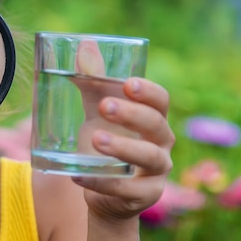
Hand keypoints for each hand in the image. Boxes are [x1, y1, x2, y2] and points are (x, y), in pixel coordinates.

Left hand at [73, 77, 174, 223]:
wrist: (102, 191)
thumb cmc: (106, 143)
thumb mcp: (98, 113)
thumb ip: (93, 83)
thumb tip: (84, 44)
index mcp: (153, 119)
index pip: (161, 101)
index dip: (148, 92)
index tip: (127, 84)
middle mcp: (162, 144)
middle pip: (157, 125)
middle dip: (132, 114)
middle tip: (105, 106)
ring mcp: (157, 172)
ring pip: (149, 158)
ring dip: (123, 147)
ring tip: (95, 139)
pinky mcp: (145, 196)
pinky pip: (126, 189)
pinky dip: (102, 182)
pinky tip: (79, 176)